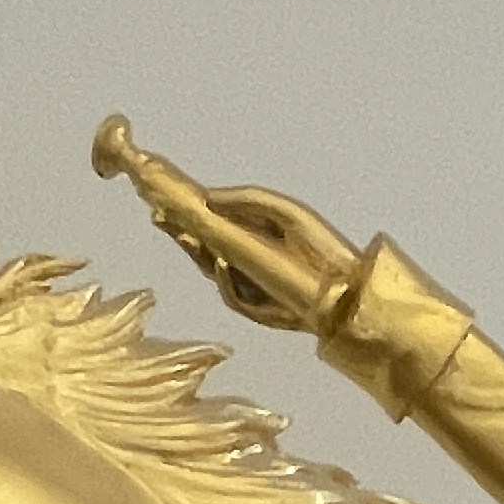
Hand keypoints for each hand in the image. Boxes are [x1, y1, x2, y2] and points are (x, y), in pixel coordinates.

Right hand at [165, 183, 364, 337]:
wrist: (344, 289)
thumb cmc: (319, 247)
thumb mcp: (282, 212)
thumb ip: (245, 201)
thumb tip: (208, 196)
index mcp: (247, 234)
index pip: (206, 224)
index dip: (182, 214)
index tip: (159, 201)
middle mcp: (241, 260)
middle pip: (200, 247)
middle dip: (181, 232)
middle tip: (159, 214)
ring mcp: (245, 286)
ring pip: (210, 269)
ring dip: (196, 252)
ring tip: (183, 232)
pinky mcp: (254, 308)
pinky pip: (231, 294)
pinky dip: (227, 281)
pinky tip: (222, 263)